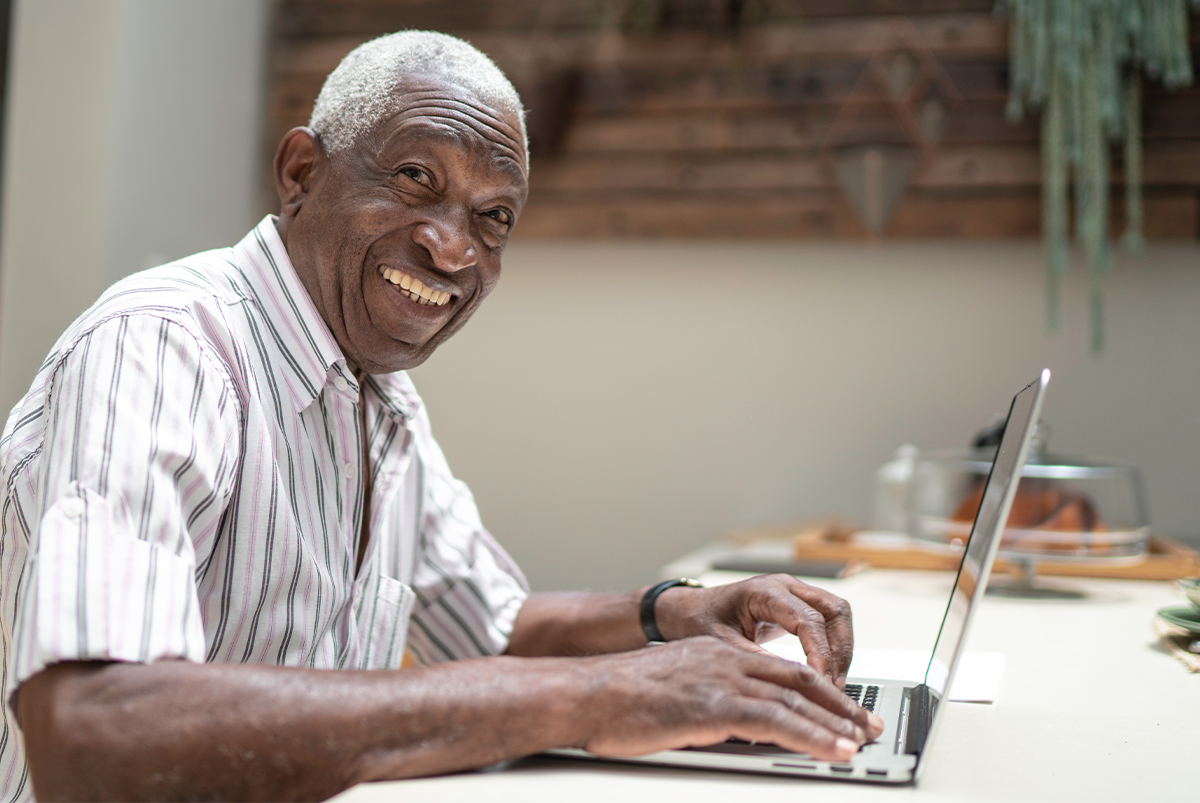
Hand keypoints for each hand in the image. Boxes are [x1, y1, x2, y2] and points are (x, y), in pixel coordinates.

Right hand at [577, 637, 883, 759]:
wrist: (588, 692)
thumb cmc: (620, 698)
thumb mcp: (675, 690)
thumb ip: (710, 699)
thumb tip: (737, 725)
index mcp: (720, 654)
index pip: (783, 670)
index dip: (819, 690)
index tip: (844, 709)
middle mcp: (728, 661)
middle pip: (799, 681)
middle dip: (839, 705)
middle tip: (868, 725)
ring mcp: (724, 681)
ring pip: (795, 701)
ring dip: (834, 724)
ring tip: (861, 742)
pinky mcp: (716, 707)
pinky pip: (777, 723)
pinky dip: (812, 736)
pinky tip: (833, 750)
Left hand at [654, 574, 854, 688]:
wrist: (689, 610)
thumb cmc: (699, 621)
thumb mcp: (722, 644)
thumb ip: (755, 660)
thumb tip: (790, 682)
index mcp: (764, 591)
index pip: (808, 619)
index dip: (820, 653)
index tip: (823, 683)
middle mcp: (784, 586)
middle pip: (834, 610)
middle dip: (840, 651)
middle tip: (835, 686)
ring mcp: (793, 592)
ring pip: (837, 614)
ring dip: (842, 648)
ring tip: (835, 684)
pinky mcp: (797, 605)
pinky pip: (828, 621)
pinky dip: (834, 646)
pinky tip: (827, 674)